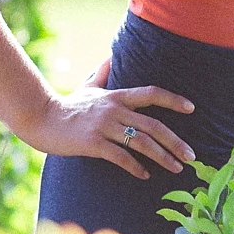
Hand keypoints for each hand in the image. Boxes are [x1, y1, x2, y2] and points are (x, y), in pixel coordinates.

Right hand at [24, 55, 197, 179]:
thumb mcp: (87, 87)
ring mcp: (104, 126)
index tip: (191, 108)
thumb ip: (101, 74)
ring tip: (177, 169)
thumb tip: (109, 57)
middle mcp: (113, 109)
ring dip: (162, 157)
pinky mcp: (93, 143)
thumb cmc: (67, 106)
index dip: (172, 99)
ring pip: (141, 143)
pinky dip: (136, 167)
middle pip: (152, 125)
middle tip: (191, 156)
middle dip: (175, 142)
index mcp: (116, 96)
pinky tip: (145, 175)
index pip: (150, 93)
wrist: (41, 118)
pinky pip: (120, 157)